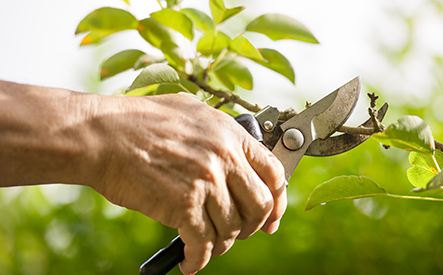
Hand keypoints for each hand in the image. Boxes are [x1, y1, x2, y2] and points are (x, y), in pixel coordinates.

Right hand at [90, 94, 286, 274]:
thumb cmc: (140, 121)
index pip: (274, 173)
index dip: (278, 200)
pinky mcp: (183, 205)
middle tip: (241, 233)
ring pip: (232, 228)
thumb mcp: (191, 111)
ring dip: (222, 244)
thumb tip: (236, 152)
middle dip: (253, 226)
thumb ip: (219, 132)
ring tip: (209, 245)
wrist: (102, 134)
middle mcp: (224, 158)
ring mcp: (206, 182)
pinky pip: (203, 243)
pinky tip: (191, 262)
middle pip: (260, 206)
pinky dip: (199, 260)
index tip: (272, 217)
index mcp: (230, 134)